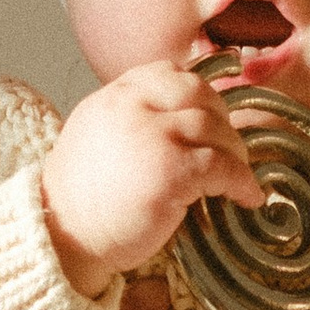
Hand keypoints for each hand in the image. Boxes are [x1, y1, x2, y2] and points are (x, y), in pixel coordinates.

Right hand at [42, 62, 263, 297]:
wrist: (62, 236)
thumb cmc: (83, 198)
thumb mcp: (98, 136)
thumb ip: (132, 117)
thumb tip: (179, 118)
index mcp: (115, 95)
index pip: (170, 73)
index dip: (199, 95)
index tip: (210, 119)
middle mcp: (133, 106)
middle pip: (200, 95)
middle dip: (222, 121)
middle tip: (229, 151)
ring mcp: (153, 136)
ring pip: (215, 129)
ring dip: (235, 154)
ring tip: (237, 179)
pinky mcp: (171, 172)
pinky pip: (222, 166)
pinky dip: (242, 181)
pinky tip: (247, 197)